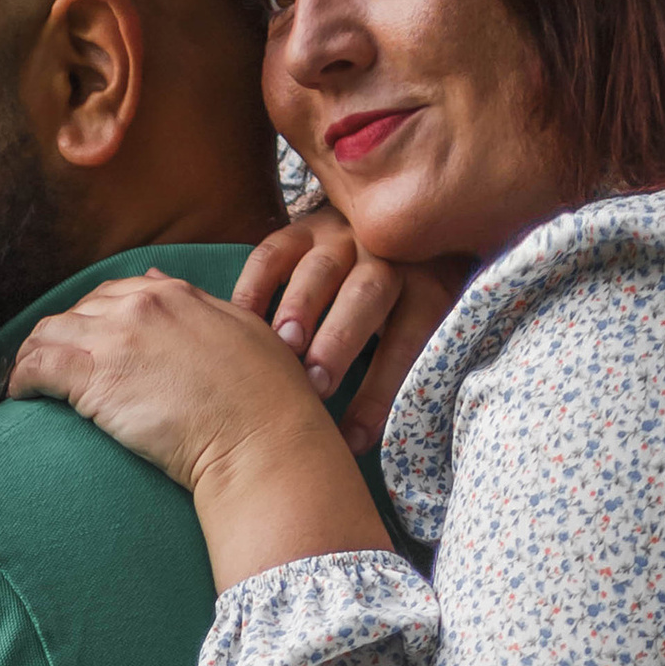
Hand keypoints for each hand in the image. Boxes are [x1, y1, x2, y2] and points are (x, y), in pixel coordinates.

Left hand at [8, 267, 391, 590]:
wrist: (263, 441)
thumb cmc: (267, 401)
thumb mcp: (242, 332)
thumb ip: (198, 306)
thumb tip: (154, 277)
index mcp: (174, 294)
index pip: (115, 294)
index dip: (95, 320)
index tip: (88, 345)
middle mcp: (140, 306)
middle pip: (78, 312)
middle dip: (62, 338)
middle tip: (52, 369)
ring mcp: (114, 338)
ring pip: (48, 334)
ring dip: (33, 357)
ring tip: (28, 383)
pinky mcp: (93, 376)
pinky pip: (36, 367)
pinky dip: (21, 379)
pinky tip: (21, 396)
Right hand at [231, 202, 467, 454]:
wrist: (391, 221)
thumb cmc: (396, 305)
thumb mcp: (416, 326)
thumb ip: (398, 371)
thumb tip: (360, 444)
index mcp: (425, 287)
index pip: (407, 340)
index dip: (381, 392)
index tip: (353, 440)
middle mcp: (385, 256)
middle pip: (367, 295)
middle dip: (341, 341)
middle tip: (316, 383)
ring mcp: (341, 237)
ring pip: (321, 271)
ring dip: (300, 309)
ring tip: (281, 348)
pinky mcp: (300, 228)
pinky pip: (273, 253)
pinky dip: (255, 288)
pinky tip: (239, 323)